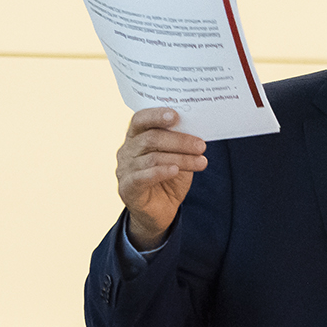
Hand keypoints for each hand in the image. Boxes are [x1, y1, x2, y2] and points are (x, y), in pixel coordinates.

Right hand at [116, 107, 207, 248]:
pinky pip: (143, 177)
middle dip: (179, 141)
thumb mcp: (179, 157)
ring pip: (153, 158)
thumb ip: (181, 143)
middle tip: (201, 146)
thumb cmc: (169, 179)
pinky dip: (161, 172)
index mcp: (136, 137)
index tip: (176, 115)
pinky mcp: (127, 188)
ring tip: (201, 162)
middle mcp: (127, 151)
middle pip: (150, 138)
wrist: (161, 211)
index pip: (140, 119)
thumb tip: (197, 127)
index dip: (156, 115)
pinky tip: (176, 170)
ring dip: (180, 158)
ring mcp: (124, 169)